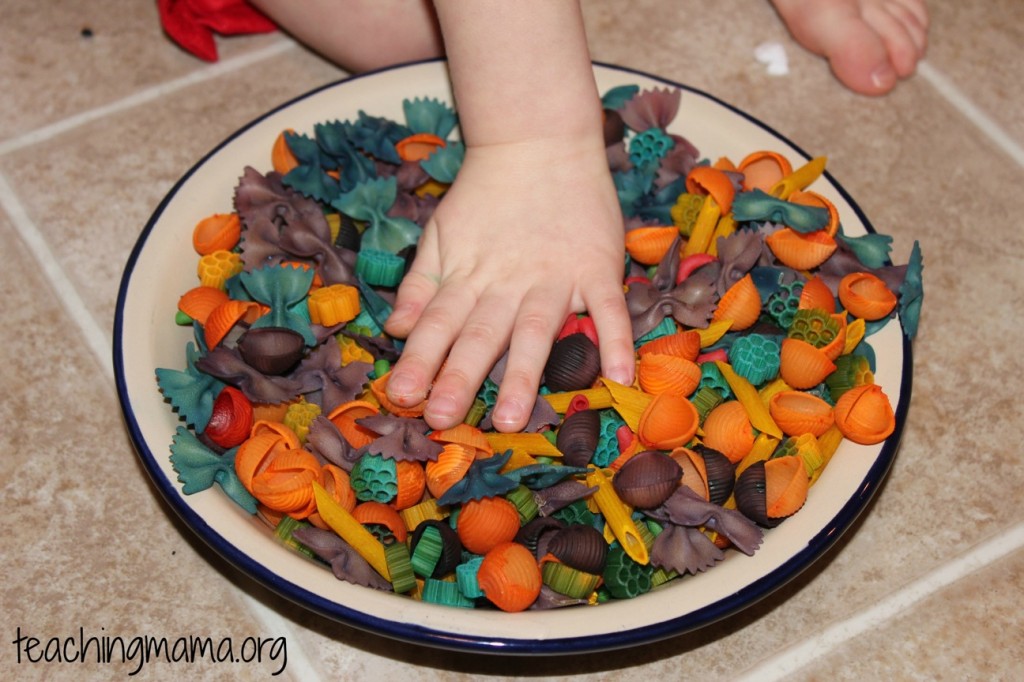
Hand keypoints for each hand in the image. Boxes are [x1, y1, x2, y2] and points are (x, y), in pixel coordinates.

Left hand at [383, 134, 635, 431]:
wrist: (538, 138)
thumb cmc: (485, 193)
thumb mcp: (440, 232)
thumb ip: (420, 283)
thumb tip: (396, 328)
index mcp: (467, 276)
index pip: (437, 324)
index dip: (419, 360)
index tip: (402, 397)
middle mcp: (508, 282)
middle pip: (480, 335)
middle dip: (459, 378)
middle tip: (443, 420)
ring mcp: (555, 276)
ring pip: (536, 330)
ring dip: (523, 374)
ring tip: (512, 418)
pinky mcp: (597, 266)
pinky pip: (608, 307)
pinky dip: (616, 339)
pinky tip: (619, 377)